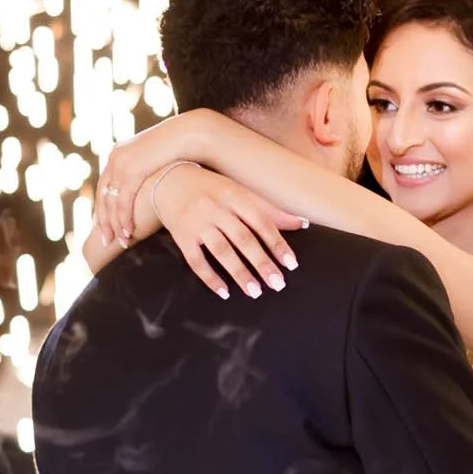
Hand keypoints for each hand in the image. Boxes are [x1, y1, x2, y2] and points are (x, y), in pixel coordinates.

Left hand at [95, 113, 209, 248]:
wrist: (189, 133)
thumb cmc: (178, 148)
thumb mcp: (155, 158)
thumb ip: (144, 170)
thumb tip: (145, 185)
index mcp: (117, 154)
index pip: (103, 187)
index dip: (104, 208)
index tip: (107, 226)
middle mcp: (114, 158)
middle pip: (103, 196)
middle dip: (105, 221)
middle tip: (107, 240)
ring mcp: (121, 164)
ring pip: (111, 202)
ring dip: (115, 224)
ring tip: (122, 241)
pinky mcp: (132, 171)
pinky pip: (123, 201)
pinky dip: (125, 219)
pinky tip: (129, 231)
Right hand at [152, 164, 306, 301]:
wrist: (169, 181)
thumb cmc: (213, 188)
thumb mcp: (240, 192)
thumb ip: (269, 209)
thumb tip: (303, 223)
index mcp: (235, 196)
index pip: (261, 222)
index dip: (277, 243)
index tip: (291, 264)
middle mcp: (216, 208)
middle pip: (243, 239)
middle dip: (261, 263)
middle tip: (278, 284)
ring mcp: (197, 223)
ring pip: (221, 251)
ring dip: (239, 273)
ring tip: (255, 292)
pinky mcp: (181, 236)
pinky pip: (196, 261)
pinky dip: (210, 278)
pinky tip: (225, 292)